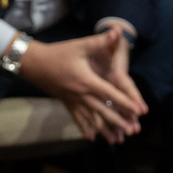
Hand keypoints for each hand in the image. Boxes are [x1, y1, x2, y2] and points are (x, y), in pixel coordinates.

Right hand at [18, 26, 144, 143]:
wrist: (33, 63)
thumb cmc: (58, 53)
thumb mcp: (79, 45)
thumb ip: (99, 41)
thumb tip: (116, 31)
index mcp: (87, 81)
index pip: (111, 94)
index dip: (126, 102)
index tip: (139, 111)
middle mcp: (81, 95)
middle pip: (104, 111)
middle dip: (119, 121)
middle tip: (133, 131)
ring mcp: (73, 101)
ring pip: (92, 118)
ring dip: (105, 130)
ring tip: (116, 141)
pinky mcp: (66, 103)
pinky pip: (77, 118)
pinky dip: (84, 128)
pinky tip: (90, 138)